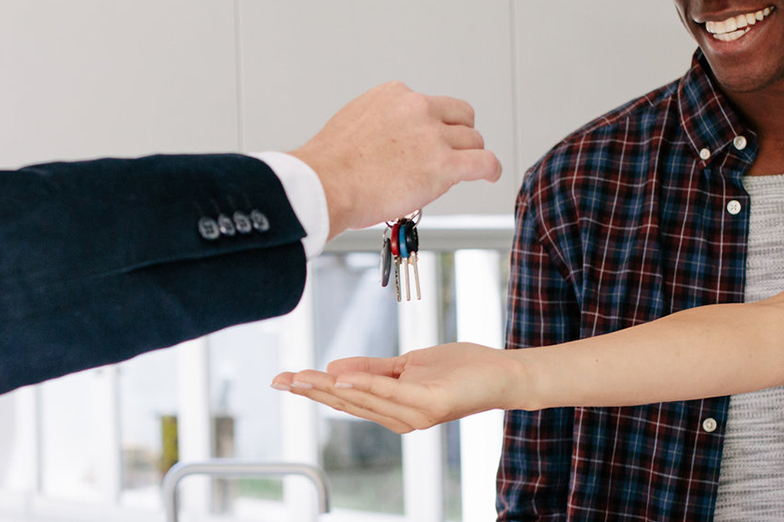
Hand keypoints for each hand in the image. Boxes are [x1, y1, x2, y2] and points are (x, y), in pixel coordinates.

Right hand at [271, 341, 525, 433]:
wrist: (501, 373)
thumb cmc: (459, 369)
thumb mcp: (406, 365)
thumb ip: (371, 368)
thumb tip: (333, 367)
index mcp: (392, 409)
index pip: (345, 398)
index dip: (313, 389)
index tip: (284, 379)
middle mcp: (400, 418)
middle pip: (348, 402)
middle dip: (312, 390)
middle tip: (281, 380)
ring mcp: (415, 414)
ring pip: (363, 398)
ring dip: (329, 387)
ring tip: (302, 377)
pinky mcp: (430, 404)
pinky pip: (390, 392)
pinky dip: (364, 383)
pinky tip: (340, 376)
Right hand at [289, 82, 502, 233]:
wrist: (325, 183)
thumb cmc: (330, 164)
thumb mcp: (354, 123)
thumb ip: (380, 125)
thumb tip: (390, 145)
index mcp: (395, 95)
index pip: (429, 105)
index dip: (431, 126)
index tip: (425, 142)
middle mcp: (418, 108)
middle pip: (459, 116)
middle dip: (457, 134)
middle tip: (449, 152)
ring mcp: (434, 136)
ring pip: (473, 140)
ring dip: (469, 155)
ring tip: (465, 169)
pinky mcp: (444, 165)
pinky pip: (483, 162)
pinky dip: (491, 168)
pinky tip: (490, 174)